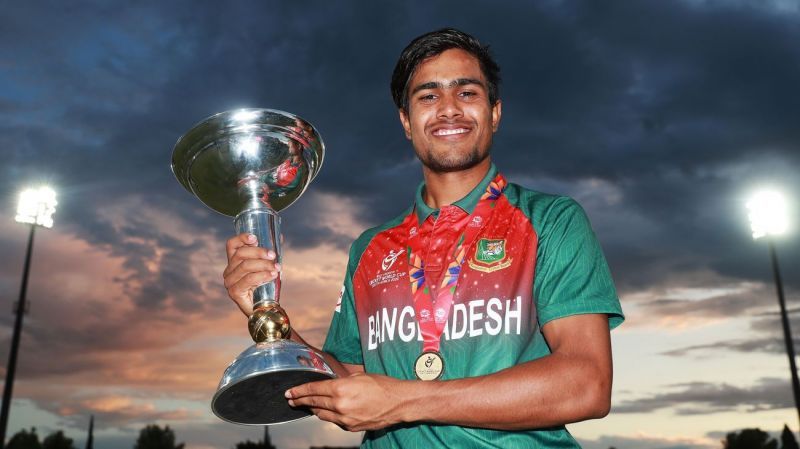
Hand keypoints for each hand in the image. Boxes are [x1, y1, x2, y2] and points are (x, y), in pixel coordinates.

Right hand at [223, 232, 279, 315]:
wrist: (265, 309)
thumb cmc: (266, 286)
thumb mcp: (268, 266)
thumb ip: (270, 253)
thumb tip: (279, 236)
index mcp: (234, 262)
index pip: (232, 245)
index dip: (241, 238)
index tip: (255, 238)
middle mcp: (229, 271)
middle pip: (240, 254)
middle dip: (259, 252)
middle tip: (273, 255)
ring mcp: (230, 282)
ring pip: (245, 266)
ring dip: (263, 265)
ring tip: (276, 267)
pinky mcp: (234, 292)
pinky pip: (249, 279)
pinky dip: (262, 275)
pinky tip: (272, 275)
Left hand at [285, 373, 408, 430]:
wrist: (398, 403)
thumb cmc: (382, 386)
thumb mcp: (359, 377)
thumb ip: (341, 381)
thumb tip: (331, 384)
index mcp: (340, 389)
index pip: (313, 389)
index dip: (299, 391)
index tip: (289, 393)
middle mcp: (339, 405)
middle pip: (313, 403)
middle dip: (300, 401)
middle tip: (291, 400)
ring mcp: (344, 418)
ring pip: (321, 414)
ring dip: (313, 409)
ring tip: (308, 405)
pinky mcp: (351, 427)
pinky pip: (334, 421)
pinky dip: (329, 415)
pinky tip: (328, 411)